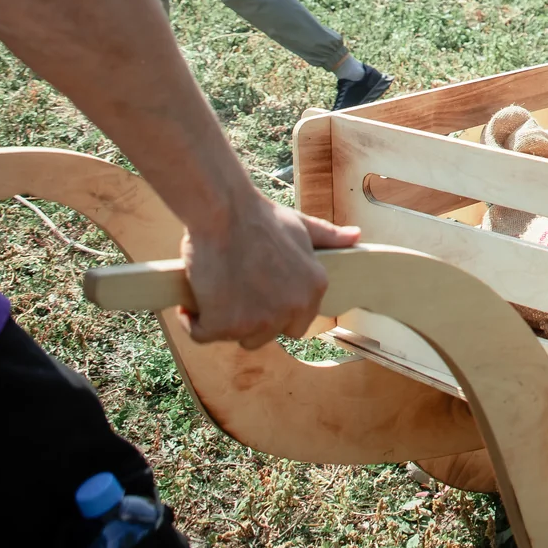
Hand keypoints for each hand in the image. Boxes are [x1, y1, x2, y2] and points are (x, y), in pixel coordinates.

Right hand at [179, 195, 359, 348]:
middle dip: (247, 318)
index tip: (257, 296)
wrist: (224, 211)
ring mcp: (258, 321)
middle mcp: (291, 310)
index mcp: (313, 290)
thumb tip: (356, 236)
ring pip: (235, 336)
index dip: (274, 314)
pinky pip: (202, 334)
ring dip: (221, 320)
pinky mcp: (224, 325)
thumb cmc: (260, 217)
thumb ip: (329, 237)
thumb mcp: (302, 226)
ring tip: (215, 289)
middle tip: (233, 289)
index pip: (296, 326)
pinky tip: (191, 302)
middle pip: (264, 336)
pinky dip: (192, 321)